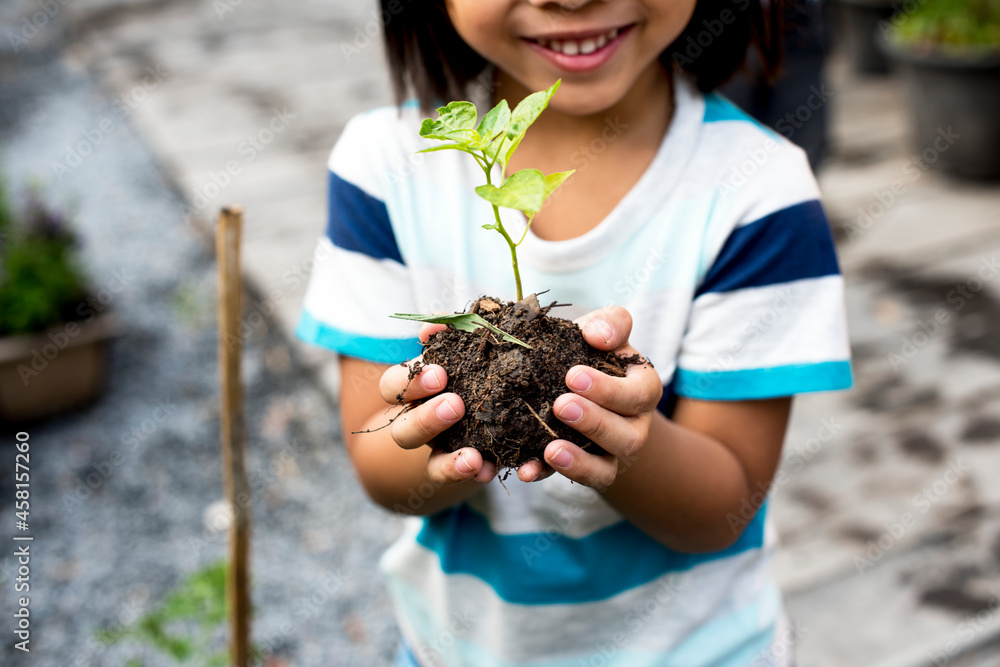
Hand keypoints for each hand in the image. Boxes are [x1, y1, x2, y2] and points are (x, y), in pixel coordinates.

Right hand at [378, 323, 496, 484]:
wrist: (494, 398)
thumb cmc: (473, 361)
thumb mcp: (463, 344)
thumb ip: (452, 332)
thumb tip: (434, 326)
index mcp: (413, 390)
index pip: (393, 387)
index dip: (411, 383)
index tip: (439, 374)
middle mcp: (419, 424)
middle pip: (404, 433)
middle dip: (427, 420)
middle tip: (455, 405)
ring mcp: (441, 451)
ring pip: (432, 465)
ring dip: (449, 462)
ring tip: (472, 457)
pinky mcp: (465, 469)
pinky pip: (465, 479)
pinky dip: (476, 475)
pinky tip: (489, 469)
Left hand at [517, 306, 661, 488]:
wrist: (586, 387)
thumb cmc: (596, 354)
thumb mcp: (606, 333)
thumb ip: (610, 324)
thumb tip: (598, 334)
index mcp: (643, 389)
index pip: (637, 394)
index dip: (607, 389)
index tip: (572, 375)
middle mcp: (635, 427)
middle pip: (626, 436)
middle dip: (593, 422)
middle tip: (560, 405)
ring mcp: (613, 455)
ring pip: (605, 469)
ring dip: (578, 461)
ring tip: (550, 449)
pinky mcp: (589, 471)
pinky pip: (573, 481)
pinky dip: (548, 476)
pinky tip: (525, 470)